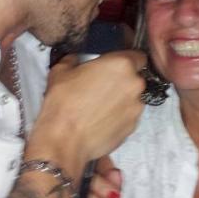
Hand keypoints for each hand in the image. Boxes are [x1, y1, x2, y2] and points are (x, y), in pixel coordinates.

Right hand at [26, 50, 146, 171]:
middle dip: (121, 81)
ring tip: (99, 106)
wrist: (64, 140)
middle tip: (101, 86)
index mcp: (121, 65)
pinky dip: (118, 116)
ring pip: (132, 98)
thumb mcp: (60, 71)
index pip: (138, 56)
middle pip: (135, 78)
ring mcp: (135, 108)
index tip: (115, 65)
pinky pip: (128, 116)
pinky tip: (100, 119)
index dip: (126, 60)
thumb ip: (73, 60)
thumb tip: (74, 60)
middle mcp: (134, 85)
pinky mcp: (132, 127)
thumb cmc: (63, 104)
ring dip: (121, 99)